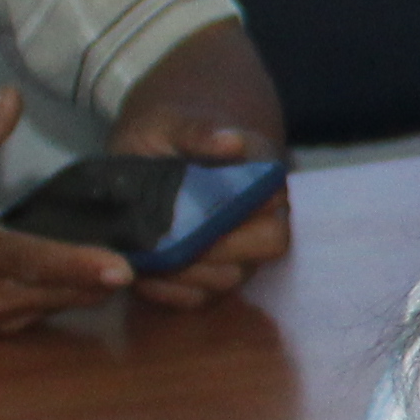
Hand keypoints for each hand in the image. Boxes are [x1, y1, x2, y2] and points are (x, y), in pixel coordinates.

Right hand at [0, 92, 138, 331]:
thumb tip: (11, 97)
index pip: (29, 261)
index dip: (75, 264)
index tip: (122, 267)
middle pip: (63, 293)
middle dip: (110, 276)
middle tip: (163, 251)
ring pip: (63, 306)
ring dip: (99, 286)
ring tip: (146, 255)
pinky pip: (51, 312)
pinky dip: (77, 293)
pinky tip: (104, 267)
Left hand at [99, 107, 292, 308]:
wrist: (145, 153)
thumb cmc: (163, 132)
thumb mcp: (170, 123)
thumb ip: (198, 131)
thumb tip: (232, 141)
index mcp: (262, 175)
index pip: (277, 200)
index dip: (246, 210)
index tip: (200, 211)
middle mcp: (261, 216)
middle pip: (270, 244)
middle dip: (220, 247)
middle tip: (173, 241)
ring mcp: (237, 250)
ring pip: (231, 277)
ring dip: (189, 272)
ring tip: (147, 258)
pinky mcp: (208, 274)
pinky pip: (198, 297)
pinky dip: (168, 291)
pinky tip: (141, 273)